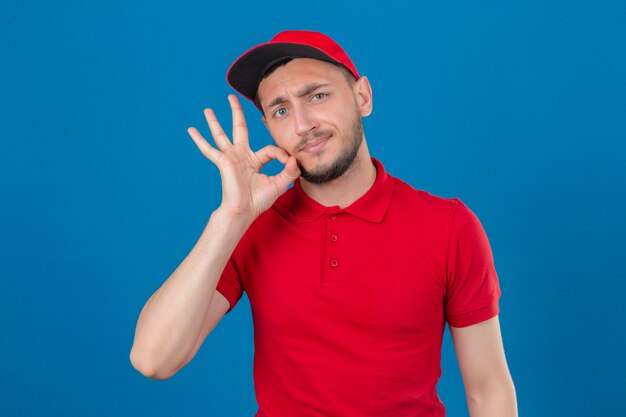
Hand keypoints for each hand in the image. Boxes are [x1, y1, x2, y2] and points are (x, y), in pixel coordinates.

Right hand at [187, 94, 300, 221]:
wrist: (244, 211)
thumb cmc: (259, 200)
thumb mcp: (280, 184)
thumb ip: (289, 171)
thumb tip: (295, 158)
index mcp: (255, 160)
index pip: (271, 149)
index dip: (282, 154)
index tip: (289, 162)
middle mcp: (242, 156)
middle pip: (239, 128)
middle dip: (236, 112)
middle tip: (231, 97)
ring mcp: (231, 158)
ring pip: (221, 135)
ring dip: (214, 122)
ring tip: (207, 109)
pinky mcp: (223, 162)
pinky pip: (209, 150)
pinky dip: (199, 140)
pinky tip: (191, 130)